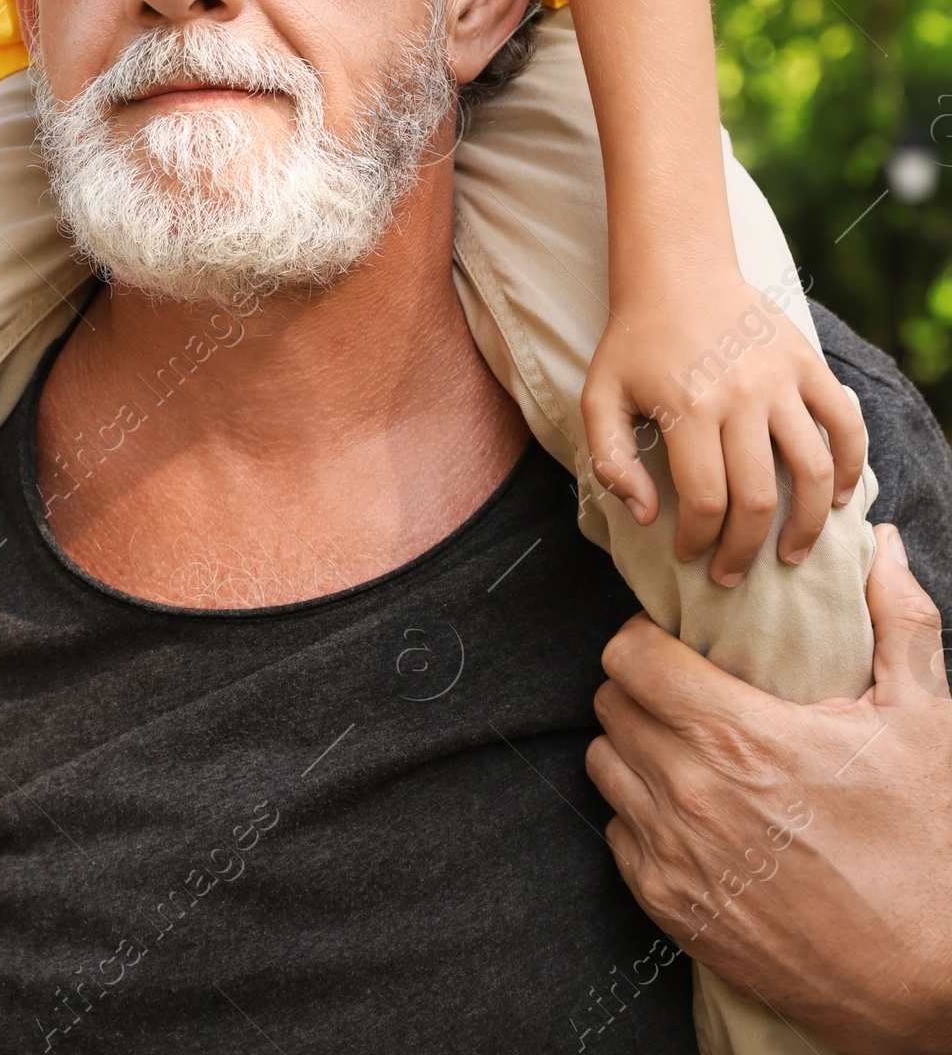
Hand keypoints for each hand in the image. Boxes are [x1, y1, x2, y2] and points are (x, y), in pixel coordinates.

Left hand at [582, 271, 866, 584]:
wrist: (677, 270)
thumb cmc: (634, 341)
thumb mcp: (599, 395)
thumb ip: (610, 461)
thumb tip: (646, 516)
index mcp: (687, 408)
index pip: (706, 501)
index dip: (698, 541)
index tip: (689, 554)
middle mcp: (740, 397)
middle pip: (758, 500)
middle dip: (745, 552)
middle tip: (733, 575)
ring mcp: (780, 380)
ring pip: (813, 472)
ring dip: (807, 525)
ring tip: (792, 554)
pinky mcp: (808, 363)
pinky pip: (845, 425)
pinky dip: (851, 468)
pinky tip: (837, 499)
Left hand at [587, 523, 951, 1054]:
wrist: (934, 980)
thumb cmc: (928, 848)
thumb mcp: (923, 723)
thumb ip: (898, 621)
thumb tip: (886, 545)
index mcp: (739, 737)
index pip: (630, 654)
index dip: (651, 638)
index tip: (683, 643)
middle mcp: (690, 793)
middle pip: (611, 703)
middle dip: (643, 686)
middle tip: (688, 690)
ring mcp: (675, 857)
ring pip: (606, 766)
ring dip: (636, 748)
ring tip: (686, 747)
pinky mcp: (673, 911)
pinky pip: (618, 836)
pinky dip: (642, 817)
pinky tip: (693, 814)